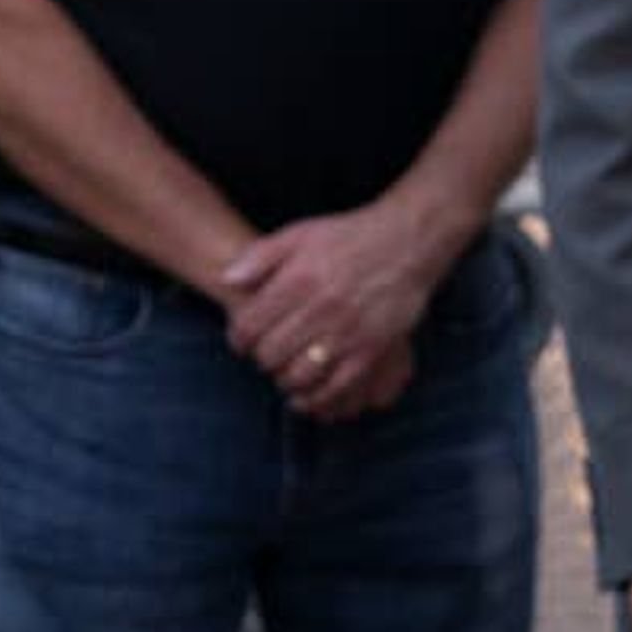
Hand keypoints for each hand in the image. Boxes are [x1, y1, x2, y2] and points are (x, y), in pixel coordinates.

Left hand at [222, 200, 447, 420]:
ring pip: (299, 375)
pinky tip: (306, 395)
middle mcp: (320, 309)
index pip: (251, 325)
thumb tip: (227, 279)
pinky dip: (316, 397)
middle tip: (263, 356)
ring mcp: (347, 332)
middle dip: (260, 359)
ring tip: (283, 373)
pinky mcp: (371, 350)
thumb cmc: (347, 237)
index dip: (238, 339)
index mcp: (297, 281)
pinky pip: (336, 386)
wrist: (404, 243)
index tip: (240, 341)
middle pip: (271, 354)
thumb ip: (259, 257)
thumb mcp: (299, 234)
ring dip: (284, 380)